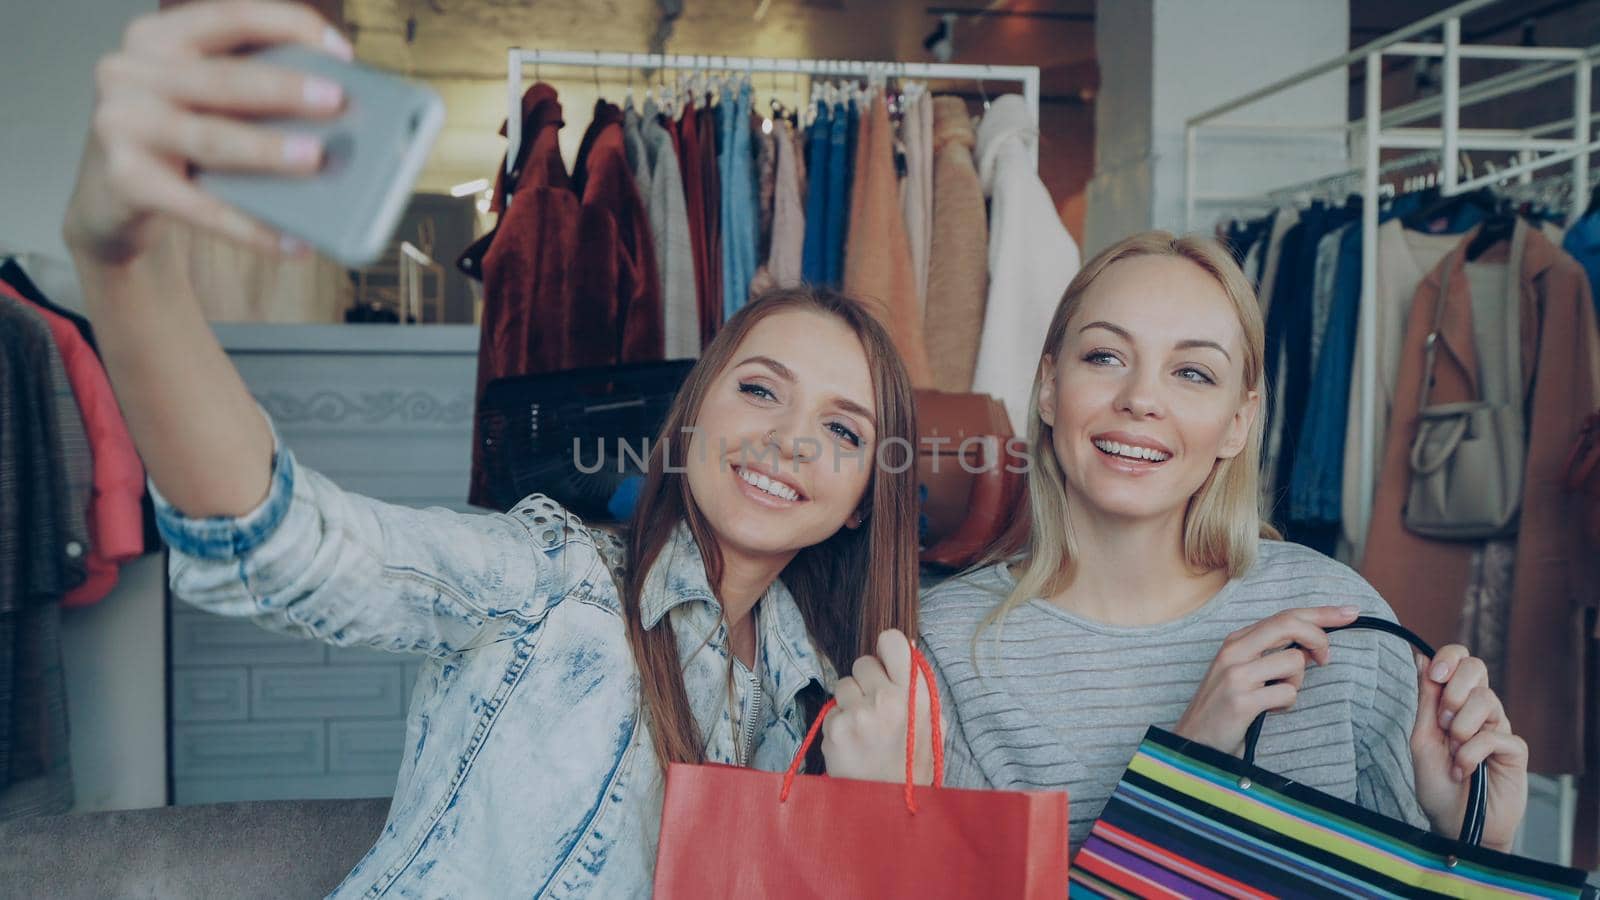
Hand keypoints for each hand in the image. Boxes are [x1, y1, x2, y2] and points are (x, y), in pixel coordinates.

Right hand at [63, 1, 351, 264]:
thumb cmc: (173, 138)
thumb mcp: (201, 99)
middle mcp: (130, 72)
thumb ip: (251, 93)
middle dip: (285, 89)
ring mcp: (122, 125)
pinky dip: (251, 228)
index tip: (341, 52)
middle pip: (223, 79)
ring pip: (211, 138)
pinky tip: (292, 240)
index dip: (288, 26)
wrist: (108, 197)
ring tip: (317, 160)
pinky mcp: (127, 180)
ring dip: (269, 150)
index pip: (230, 17)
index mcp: (159, 38)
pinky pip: (200, 208)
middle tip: (337, 101)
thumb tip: (337, 117)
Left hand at [820, 630, 938, 784]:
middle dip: (866, 681)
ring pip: (843, 684)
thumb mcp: (932, 722)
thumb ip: (920, 685)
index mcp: (915, 694)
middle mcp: (887, 699)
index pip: (892, 640)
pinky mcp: (836, 729)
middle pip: (863, 662)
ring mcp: (858, 713)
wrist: (890, 805)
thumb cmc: (913, 763)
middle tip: (875, 706)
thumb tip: (908, 647)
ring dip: (851, 702)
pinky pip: (832, 711)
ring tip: (864, 727)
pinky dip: (839, 724)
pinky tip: (853, 742)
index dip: (887, 649)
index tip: (885, 662)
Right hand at [1174, 606, 1360, 755]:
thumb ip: (1271, 655)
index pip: (1284, 616)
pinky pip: (1287, 694)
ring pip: (1294, 663)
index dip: (1320, 613)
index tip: (1350, 612)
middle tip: (1326, 659)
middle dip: (1319, 637)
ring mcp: (1236, 675)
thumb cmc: (1225, 707)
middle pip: (1289, 624)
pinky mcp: (1242, 700)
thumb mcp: (1243, 672)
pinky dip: (1285, 705)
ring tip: (1275, 697)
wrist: (1195, 740)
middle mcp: (1234, 651)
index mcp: (1236, 641)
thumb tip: (1310, 648)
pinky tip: (1268, 711)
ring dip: (1295, 684)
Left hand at [1410, 645, 1526, 852]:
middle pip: (1477, 667)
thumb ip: (1425, 701)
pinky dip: (1472, 753)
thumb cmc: (1436, 784)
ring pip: (1486, 700)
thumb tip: (1422, 659)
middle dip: (1455, 689)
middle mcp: (1478, 710)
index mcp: (1454, 702)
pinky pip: (1495, 736)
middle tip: (1443, 720)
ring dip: (1460, 728)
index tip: (1435, 675)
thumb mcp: (1421, 739)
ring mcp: (1499, 728)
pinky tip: (1464, 770)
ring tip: (1453, 752)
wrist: (1454, 824)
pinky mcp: (1515, 750)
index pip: (1459, 659)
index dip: (1450, 658)